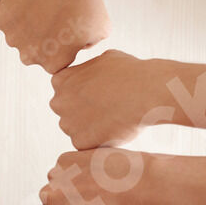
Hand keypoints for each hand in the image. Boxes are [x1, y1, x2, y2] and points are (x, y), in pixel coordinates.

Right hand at [0, 0, 108, 73]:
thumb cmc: (89, 0)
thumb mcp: (99, 31)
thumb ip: (86, 46)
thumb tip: (78, 47)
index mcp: (52, 64)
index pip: (50, 59)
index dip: (56, 43)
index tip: (62, 27)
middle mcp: (30, 56)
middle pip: (30, 49)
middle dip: (38, 36)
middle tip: (50, 14)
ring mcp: (14, 37)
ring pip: (16, 33)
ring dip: (24, 22)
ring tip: (41, 4)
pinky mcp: (2, 18)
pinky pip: (4, 16)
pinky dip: (13, 8)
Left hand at [51, 50, 177, 148]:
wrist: (146, 93)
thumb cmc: (131, 73)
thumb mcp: (104, 60)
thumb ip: (88, 69)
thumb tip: (89, 73)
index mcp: (60, 80)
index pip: (65, 91)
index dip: (84, 93)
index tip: (100, 94)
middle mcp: (58, 102)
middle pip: (67, 110)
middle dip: (82, 111)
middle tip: (106, 109)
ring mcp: (67, 124)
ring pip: (75, 129)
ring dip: (90, 127)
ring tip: (112, 120)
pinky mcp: (80, 142)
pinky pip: (87, 144)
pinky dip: (98, 141)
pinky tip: (114, 131)